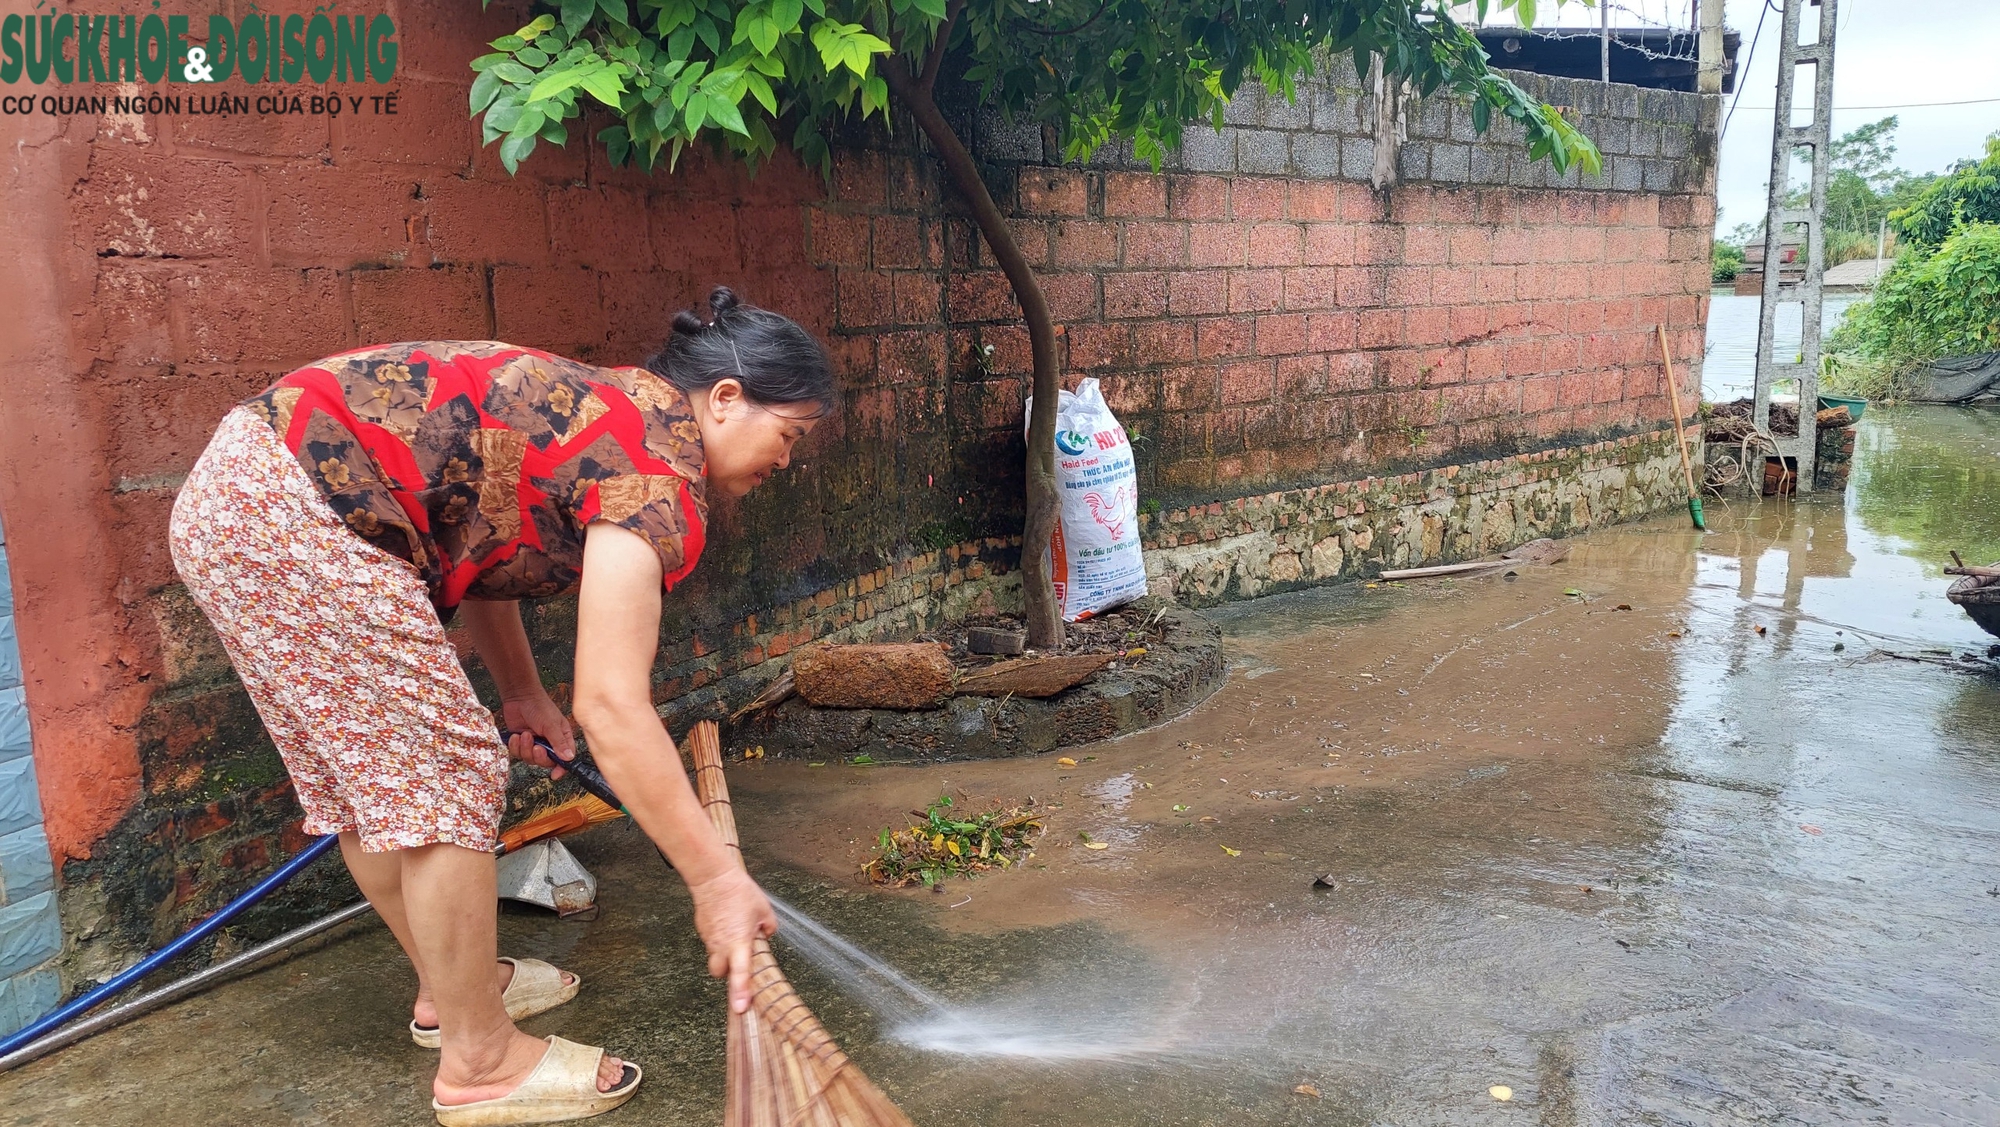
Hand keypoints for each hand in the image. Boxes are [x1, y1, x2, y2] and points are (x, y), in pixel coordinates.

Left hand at [501, 691, 576, 776]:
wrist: (520, 697)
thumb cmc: (539, 706)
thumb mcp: (551, 724)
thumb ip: (558, 742)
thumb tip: (568, 758)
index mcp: (561, 738)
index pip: (564, 758)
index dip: (560, 768)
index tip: (554, 775)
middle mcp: (549, 743)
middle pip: (545, 762)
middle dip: (538, 756)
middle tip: (536, 746)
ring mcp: (534, 744)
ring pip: (529, 759)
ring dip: (525, 749)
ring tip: (524, 734)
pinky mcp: (520, 743)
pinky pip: (517, 754)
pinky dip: (515, 746)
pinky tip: (516, 735)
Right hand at [688, 867, 777, 1012]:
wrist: (713, 877)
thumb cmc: (738, 891)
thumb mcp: (764, 909)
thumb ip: (768, 927)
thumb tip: (766, 934)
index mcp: (739, 942)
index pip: (740, 973)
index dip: (741, 992)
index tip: (741, 1007)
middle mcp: (721, 944)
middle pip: (720, 973)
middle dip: (729, 973)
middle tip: (740, 962)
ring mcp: (709, 938)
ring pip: (714, 957)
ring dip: (724, 955)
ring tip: (735, 937)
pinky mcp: (702, 930)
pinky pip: (711, 942)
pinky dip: (718, 940)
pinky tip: (727, 925)